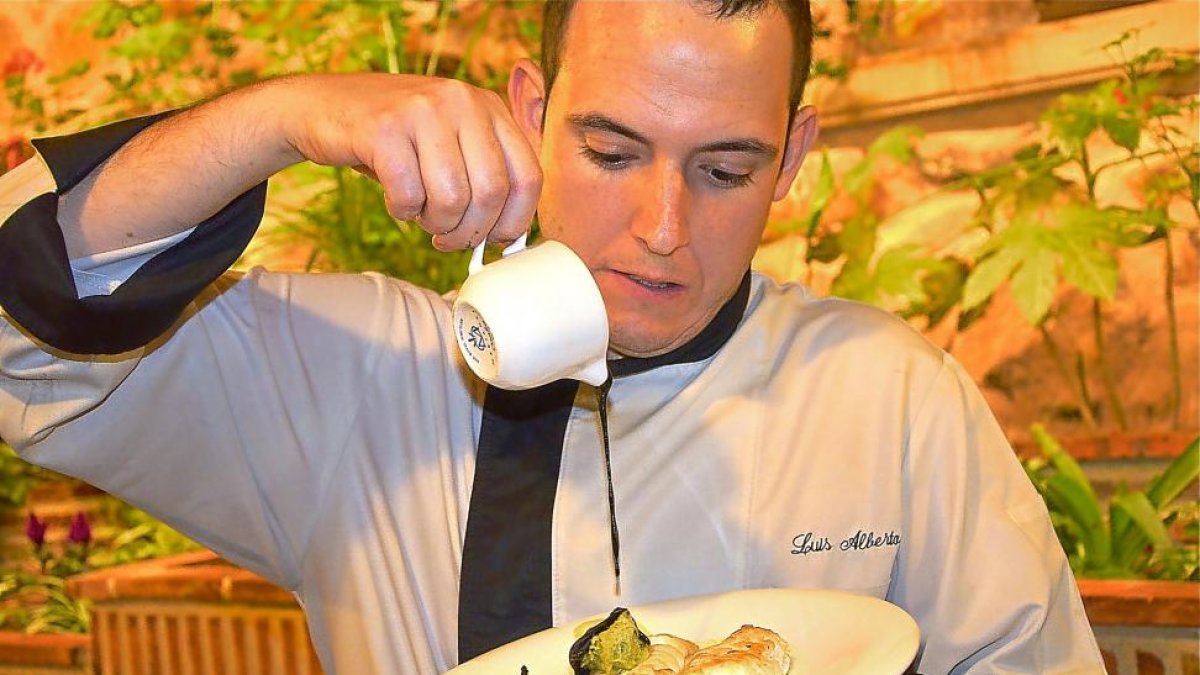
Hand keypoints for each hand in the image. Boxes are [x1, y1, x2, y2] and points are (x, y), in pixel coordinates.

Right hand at [281, 74, 541, 250]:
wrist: (322, 106)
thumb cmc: (397, 141)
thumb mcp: (451, 143)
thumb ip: (484, 176)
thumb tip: (510, 238)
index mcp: (489, 107)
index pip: (528, 176)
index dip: (516, 220)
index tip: (496, 241)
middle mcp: (463, 101)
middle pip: (491, 193)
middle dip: (470, 232)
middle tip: (449, 239)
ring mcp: (423, 110)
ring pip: (452, 199)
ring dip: (436, 224)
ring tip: (422, 216)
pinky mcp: (383, 127)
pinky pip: (408, 196)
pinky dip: (402, 212)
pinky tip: (396, 200)